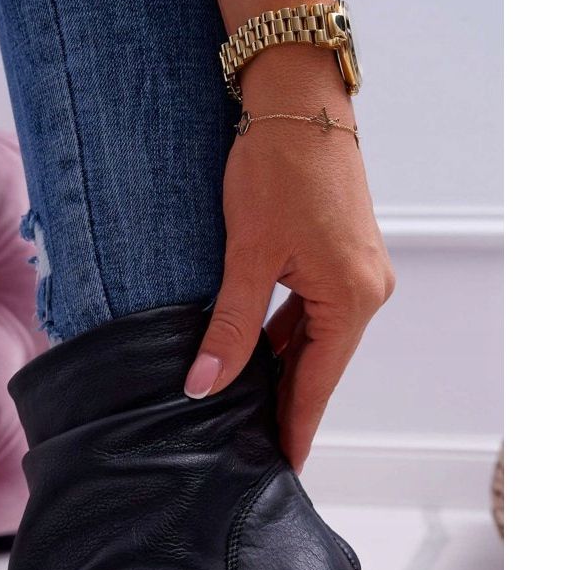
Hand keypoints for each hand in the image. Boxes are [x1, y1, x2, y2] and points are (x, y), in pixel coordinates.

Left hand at [183, 75, 394, 472]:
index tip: (283, 470)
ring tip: (248, 412)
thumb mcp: (247, 255)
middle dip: (286, 406)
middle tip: (254, 450)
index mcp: (352, 297)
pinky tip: (256, 355)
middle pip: (320, 366)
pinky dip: (285, 337)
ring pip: (314, 340)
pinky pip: (313, 313)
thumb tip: (203, 386)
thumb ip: (230, 327)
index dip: (295, 429)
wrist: (298, 98)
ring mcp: (358, 272)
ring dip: (282, 371)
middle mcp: (366, 290)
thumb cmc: (276, 168)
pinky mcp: (342, 256)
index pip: (317, 384)